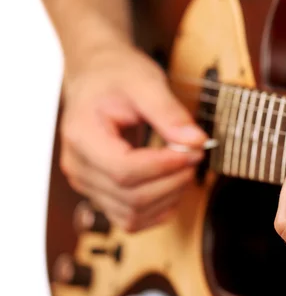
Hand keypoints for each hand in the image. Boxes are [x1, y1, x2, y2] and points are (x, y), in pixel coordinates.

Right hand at [60, 44, 207, 231]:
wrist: (96, 77)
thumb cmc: (116, 76)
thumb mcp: (146, 82)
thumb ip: (170, 113)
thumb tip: (196, 141)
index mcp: (82, 136)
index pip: (124, 170)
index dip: (164, 167)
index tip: (192, 151)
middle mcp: (79, 166)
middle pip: (130, 196)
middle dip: (172, 182)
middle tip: (195, 156)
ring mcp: (87, 184)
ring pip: (132, 214)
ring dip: (168, 198)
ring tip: (185, 169)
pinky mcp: (101, 194)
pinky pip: (131, 220)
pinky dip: (158, 211)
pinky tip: (173, 188)